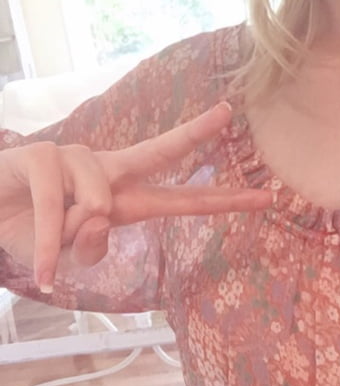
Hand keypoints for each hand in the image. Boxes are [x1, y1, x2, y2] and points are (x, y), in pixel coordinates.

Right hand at [0, 102, 271, 290]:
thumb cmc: (28, 230)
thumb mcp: (67, 254)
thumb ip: (92, 245)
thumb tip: (100, 213)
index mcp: (121, 197)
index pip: (178, 198)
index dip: (221, 200)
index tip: (264, 197)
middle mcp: (105, 171)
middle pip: (157, 150)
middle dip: (193, 132)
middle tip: (227, 113)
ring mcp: (74, 158)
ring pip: (96, 202)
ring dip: (70, 238)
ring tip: (48, 248)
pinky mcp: (42, 155)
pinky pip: (56, 210)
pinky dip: (48, 248)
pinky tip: (44, 272)